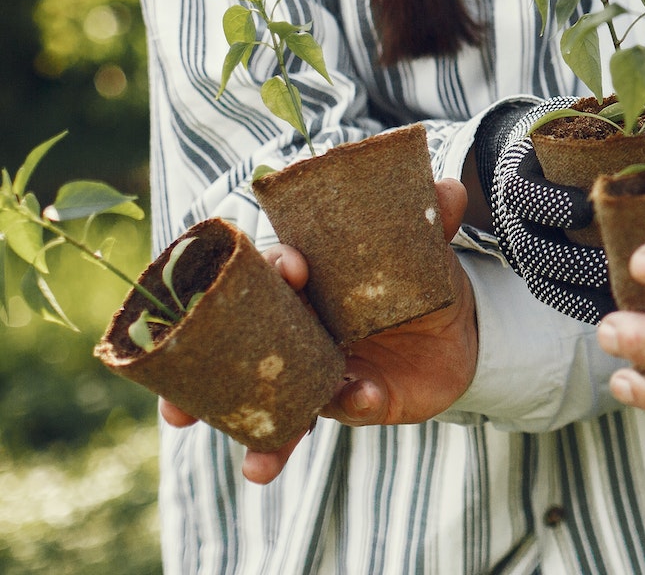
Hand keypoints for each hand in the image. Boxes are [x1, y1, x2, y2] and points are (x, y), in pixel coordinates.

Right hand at [160, 177, 479, 483]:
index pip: (272, 269)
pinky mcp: (346, 398)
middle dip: (209, 377)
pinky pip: (331, 413)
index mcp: (308, 281)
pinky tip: (349, 411)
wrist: (459, 331)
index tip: (293, 267)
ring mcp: (314, 368)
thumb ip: (433, 221)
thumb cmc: (421, 280)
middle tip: (174, 410)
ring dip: (256, 437)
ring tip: (256, 468)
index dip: (272, 266)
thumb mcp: (428, 251)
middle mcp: (297, 326)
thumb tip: (448, 188)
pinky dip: (337, 416)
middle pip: (242, 343)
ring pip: (269, 401)